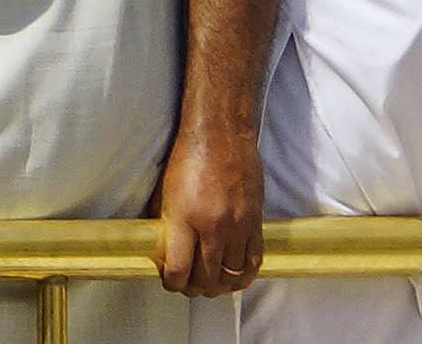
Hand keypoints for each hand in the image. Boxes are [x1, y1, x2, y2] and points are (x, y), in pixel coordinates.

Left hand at [152, 124, 264, 297]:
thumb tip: (165, 253)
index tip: (170, 281)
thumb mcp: (166, 192)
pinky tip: (234, 278)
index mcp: (185, 218)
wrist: (220, 133)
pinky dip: (243, 275)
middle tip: (189, 285)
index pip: (179, 270)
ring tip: (210, 284)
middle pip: (207, 278)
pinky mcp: (255, 222)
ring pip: (231, 275)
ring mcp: (238, 226)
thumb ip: (168, 226)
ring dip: (219, 285)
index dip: (173, 283)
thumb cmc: (188, 157)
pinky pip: (253, 261)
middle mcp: (213, 227)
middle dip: (195, 288)